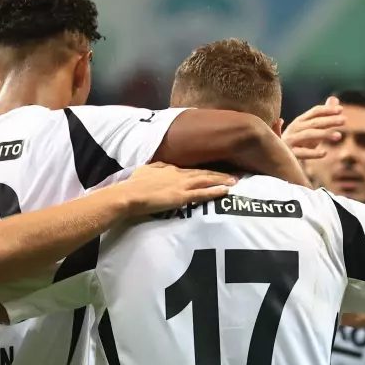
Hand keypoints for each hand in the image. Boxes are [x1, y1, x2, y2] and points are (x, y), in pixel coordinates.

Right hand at [121, 163, 236, 215]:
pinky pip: (202, 193)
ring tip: (235, 181)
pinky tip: (226, 191)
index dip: (206, 171)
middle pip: (203, 173)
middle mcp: (179, 174)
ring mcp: (182, 185)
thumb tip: (164, 167)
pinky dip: (215, 191)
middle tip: (235, 174)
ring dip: (222, 180)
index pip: (192, 170)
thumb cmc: (134, 184)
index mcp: (170, 169)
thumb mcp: (146, 170)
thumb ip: (158, 168)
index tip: (216, 171)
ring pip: (206, 181)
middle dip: (219, 174)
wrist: (129, 194)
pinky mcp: (182, 196)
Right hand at [281, 97, 345, 159]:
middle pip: (314, 122)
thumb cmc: (299, 141)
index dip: (327, 110)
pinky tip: (324, 153)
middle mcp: (295, 128)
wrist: (276, 156)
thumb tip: (334, 99)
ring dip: (324, 134)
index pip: (315, 112)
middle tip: (344, 120)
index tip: (341, 109)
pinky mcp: (290, 154)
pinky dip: (313, 153)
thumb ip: (322, 115)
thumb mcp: (310, 127)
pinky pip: (302, 153)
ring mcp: (291, 141)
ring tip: (339, 136)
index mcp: (300, 121)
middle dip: (329, 120)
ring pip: (308, 135)